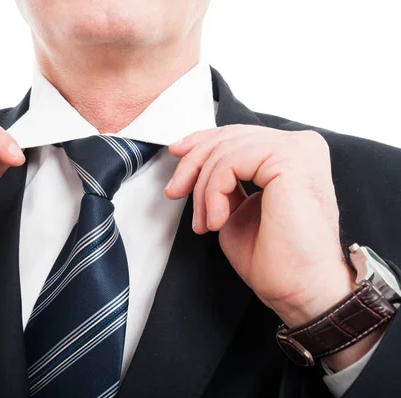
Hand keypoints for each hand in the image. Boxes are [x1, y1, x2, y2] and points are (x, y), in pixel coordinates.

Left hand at [165, 125, 355, 326]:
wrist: (300, 288)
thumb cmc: (278, 258)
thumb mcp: (237, 208)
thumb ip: (224, 181)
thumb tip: (194, 163)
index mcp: (290, 154)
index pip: (237, 134)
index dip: (200, 142)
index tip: (176, 154)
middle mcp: (300, 145)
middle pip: (227, 136)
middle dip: (192, 165)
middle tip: (176, 192)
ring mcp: (298, 149)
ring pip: (224, 150)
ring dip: (204, 189)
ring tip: (206, 222)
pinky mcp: (291, 159)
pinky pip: (230, 162)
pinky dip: (214, 192)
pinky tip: (216, 220)